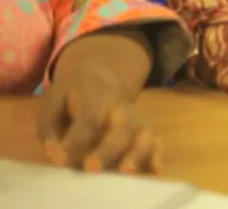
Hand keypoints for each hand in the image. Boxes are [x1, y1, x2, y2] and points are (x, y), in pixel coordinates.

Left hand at [37, 64, 160, 172]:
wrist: (98, 76)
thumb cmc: (71, 95)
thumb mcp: (52, 102)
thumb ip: (48, 128)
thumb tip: (54, 154)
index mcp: (95, 98)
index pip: (87, 120)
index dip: (74, 141)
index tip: (59, 160)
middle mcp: (120, 108)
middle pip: (121, 128)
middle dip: (108, 149)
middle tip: (92, 167)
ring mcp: (135, 118)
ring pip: (144, 134)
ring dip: (137, 153)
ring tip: (125, 171)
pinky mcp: (143, 129)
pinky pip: (156, 140)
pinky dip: (157, 154)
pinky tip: (155, 168)